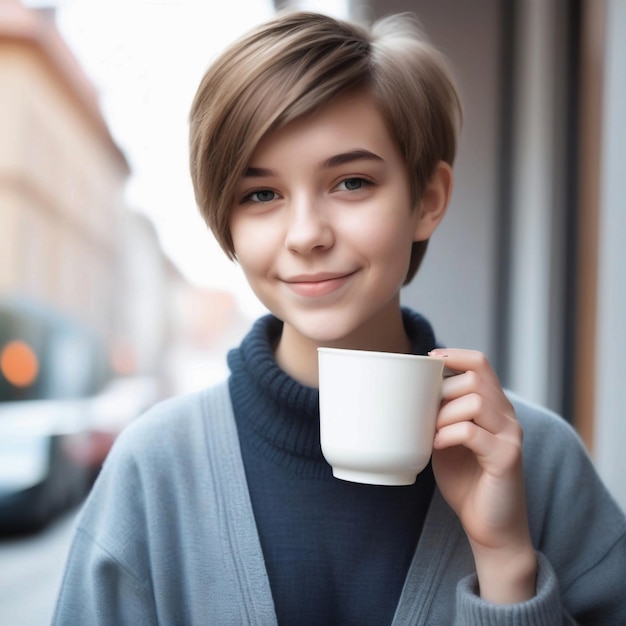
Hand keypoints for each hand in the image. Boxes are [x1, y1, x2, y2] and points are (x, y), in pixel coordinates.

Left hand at [429, 348, 535, 603]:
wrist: (489, 526)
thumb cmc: (465, 481)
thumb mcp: (447, 438)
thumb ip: (440, 414)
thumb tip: (410, 392)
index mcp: (495, 407)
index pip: (480, 364)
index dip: (455, 355)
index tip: (429, 360)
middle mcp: (508, 417)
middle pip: (475, 378)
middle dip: (443, 391)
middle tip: (427, 414)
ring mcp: (511, 436)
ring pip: (476, 402)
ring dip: (444, 414)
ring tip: (432, 432)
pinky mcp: (507, 458)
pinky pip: (473, 432)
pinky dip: (448, 434)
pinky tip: (437, 446)